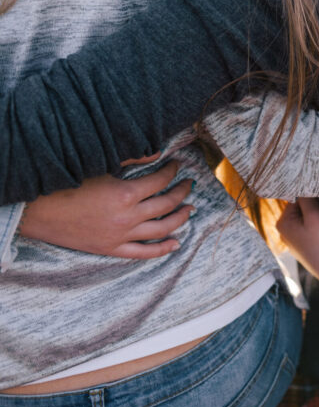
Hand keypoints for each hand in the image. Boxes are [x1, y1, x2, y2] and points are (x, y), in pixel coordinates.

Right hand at [18, 162, 193, 258]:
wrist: (38, 211)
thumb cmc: (67, 185)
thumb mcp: (101, 167)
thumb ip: (132, 159)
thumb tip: (158, 153)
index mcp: (126, 194)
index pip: (160, 181)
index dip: (172, 171)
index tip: (176, 166)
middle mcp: (127, 217)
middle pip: (166, 204)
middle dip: (181, 192)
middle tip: (189, 184)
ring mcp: (120, 236)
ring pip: (161, 230)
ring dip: (180, 219)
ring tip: (190, 210)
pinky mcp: (111, 249)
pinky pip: (143, 253)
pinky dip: (162, 249)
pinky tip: (176, 243)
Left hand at [277, 198, 318, 290]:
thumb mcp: (314, 214)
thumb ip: (306, 196)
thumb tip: (302, 183)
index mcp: (282, 223)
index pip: (298, 198)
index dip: (314, 198)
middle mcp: (285, 234)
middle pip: (303, 209)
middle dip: (316, 209)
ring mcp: (296, 243)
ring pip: (309, 220)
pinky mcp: (307, 250)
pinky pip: (313, 232)